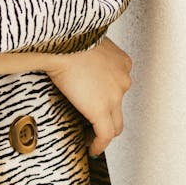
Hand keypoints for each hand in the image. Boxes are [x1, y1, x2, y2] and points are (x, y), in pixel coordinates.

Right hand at [43, 38, 132, 157]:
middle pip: (118, 105)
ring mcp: (115, 96)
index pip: (119, 85)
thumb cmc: (68, 36)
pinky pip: (105, 135)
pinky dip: (99, 144)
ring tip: (92, 138)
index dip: (108, 95)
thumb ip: (89, 54)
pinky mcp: (101, 110)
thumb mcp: (86, 42)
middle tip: (91, 120)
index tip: (96, 99)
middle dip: (107, 113)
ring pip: (115, 123)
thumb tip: (72, 58)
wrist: (62, 41)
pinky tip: (91, 148)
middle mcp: (123, 79)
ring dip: (104, 132)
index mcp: (121, 62)